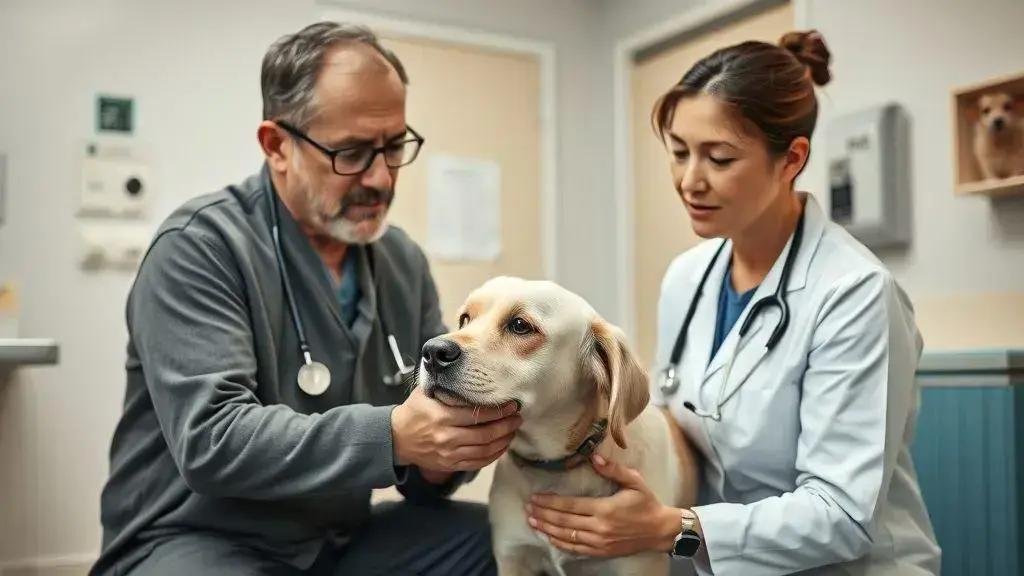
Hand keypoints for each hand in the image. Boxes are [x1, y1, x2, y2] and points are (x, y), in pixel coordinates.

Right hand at [391, 386, 520, 471]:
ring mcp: (449, 454)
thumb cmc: (414, 412)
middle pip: (485, 434)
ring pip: (484, 450)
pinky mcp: (450, 465)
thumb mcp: (426, 393)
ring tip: (513, 431)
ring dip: (503, 441)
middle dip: (506, 426)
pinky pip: (477, 463)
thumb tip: (469, 372)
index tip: (511, 405)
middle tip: (517, 418)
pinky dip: (493, 456)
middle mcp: (447, 437)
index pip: (477, 415)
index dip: (498, 411)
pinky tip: (502, 446)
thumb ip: (447, 386)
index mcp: (442, 417)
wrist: (397, 438)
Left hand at [526, 454, 680, 557]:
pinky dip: (560, 543)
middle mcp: (600, 527)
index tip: (536, 497)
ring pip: (567, 536)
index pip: (571, 506)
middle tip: (527, 507)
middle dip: (543, 514)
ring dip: (547, 529)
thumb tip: (594, 457)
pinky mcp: (601, 551)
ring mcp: (600, 542)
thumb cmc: (647, 503)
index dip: (551, 502)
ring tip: (532, 521)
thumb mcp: (633, 481)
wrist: (660, 530)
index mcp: (605, 509)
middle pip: (564, 522)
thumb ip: (613, 469)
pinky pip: (576, 549)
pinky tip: (549, 537)